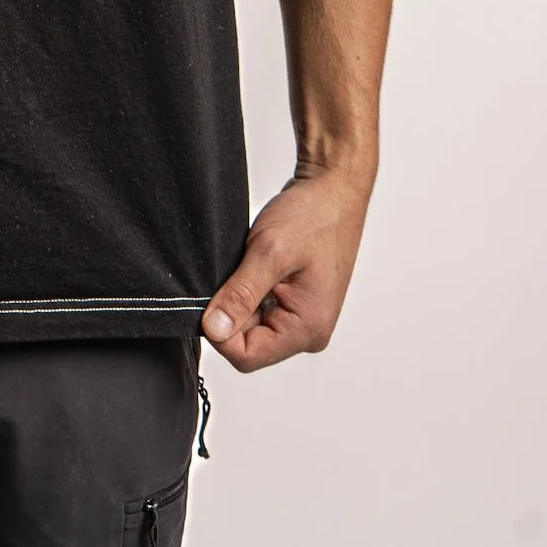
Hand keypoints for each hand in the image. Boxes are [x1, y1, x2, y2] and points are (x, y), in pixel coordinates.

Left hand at [201, 165, 373, 372]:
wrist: (333, 189)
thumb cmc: (315, 216)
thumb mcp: (269, 252)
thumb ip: (240, 295)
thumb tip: (214, 329)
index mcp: (307, 329)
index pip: (246, 356)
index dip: (220, 331)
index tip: (214, 296)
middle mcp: (307, 331)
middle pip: (247, 342)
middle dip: (231, 309)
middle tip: (237, 271)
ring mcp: (301, 316)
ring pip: (250, 323)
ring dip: (240, 296)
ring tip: (252, 264)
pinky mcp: (293, 301)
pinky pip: (259, 307)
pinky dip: (248, 287)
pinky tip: (256, 263)